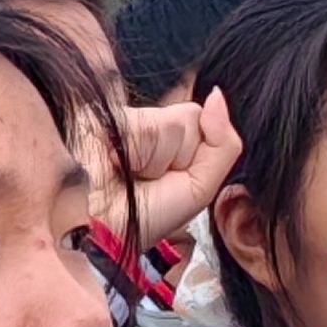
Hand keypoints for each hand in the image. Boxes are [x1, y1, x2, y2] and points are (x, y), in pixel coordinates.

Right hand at [118, 90, 241, 243]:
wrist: (103, 231)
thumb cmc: (145, 217)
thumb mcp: (200, 188)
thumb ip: (223, 143)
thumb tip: (217, 95)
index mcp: (169, 138)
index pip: (198, 118)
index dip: (191, 152)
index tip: (172, 175)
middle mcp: (147, 124)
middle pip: (188, 117)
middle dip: (176, 155)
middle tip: (149, 177)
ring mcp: (125, 117)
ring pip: (167, 122)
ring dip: (153, 159)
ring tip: (131, 174)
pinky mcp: (103, 114)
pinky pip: (141, 125)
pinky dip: (134, 153)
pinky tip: (115, 164)